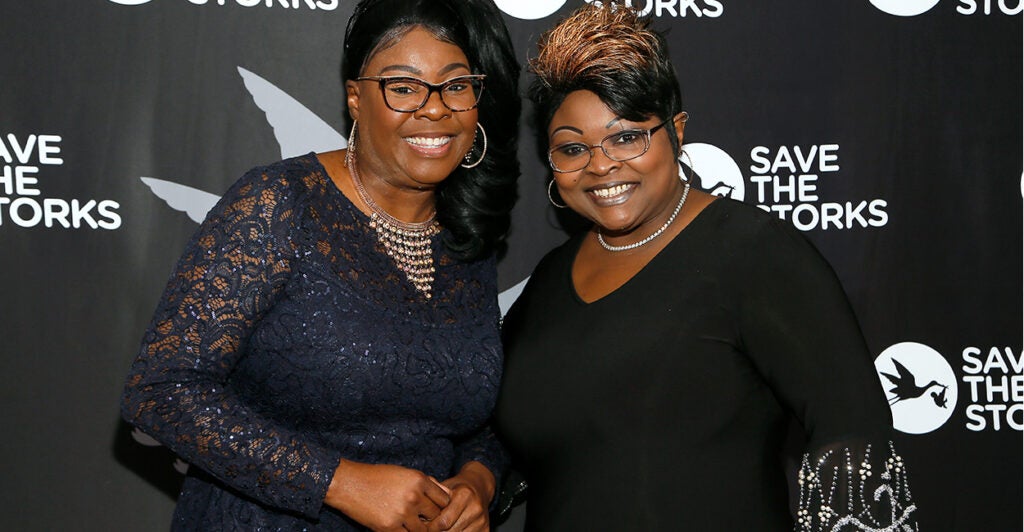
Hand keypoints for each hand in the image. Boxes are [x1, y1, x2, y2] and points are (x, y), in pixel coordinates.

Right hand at [325, 459, 451, 531]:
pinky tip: (400, 528)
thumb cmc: (377, 477)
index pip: (445, 499)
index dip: (442, 506)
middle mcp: (413, 496)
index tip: (436, 509)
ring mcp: (402, 513)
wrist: (349, 484)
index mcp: (419, 480)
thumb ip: (426, 483)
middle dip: (433, 519)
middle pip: (436, 516)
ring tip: (411, 524)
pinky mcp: (389, 527)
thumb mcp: (404, 473)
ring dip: (420, 529)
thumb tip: (446, 494)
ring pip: (424, 530)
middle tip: (426, 521)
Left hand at [429, 461, 495, 531]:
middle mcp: (476, 508)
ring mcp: (482, 521)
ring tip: (437, 528)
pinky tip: (449, 530)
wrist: (479, 488)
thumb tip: (417, 508)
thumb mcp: (443, 486)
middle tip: (428, 528)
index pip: (443, 521)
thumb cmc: (456, 488)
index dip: (430, 526)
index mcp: (464, 495)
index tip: (423, 524)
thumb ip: (431, 495)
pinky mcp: (486, 529)